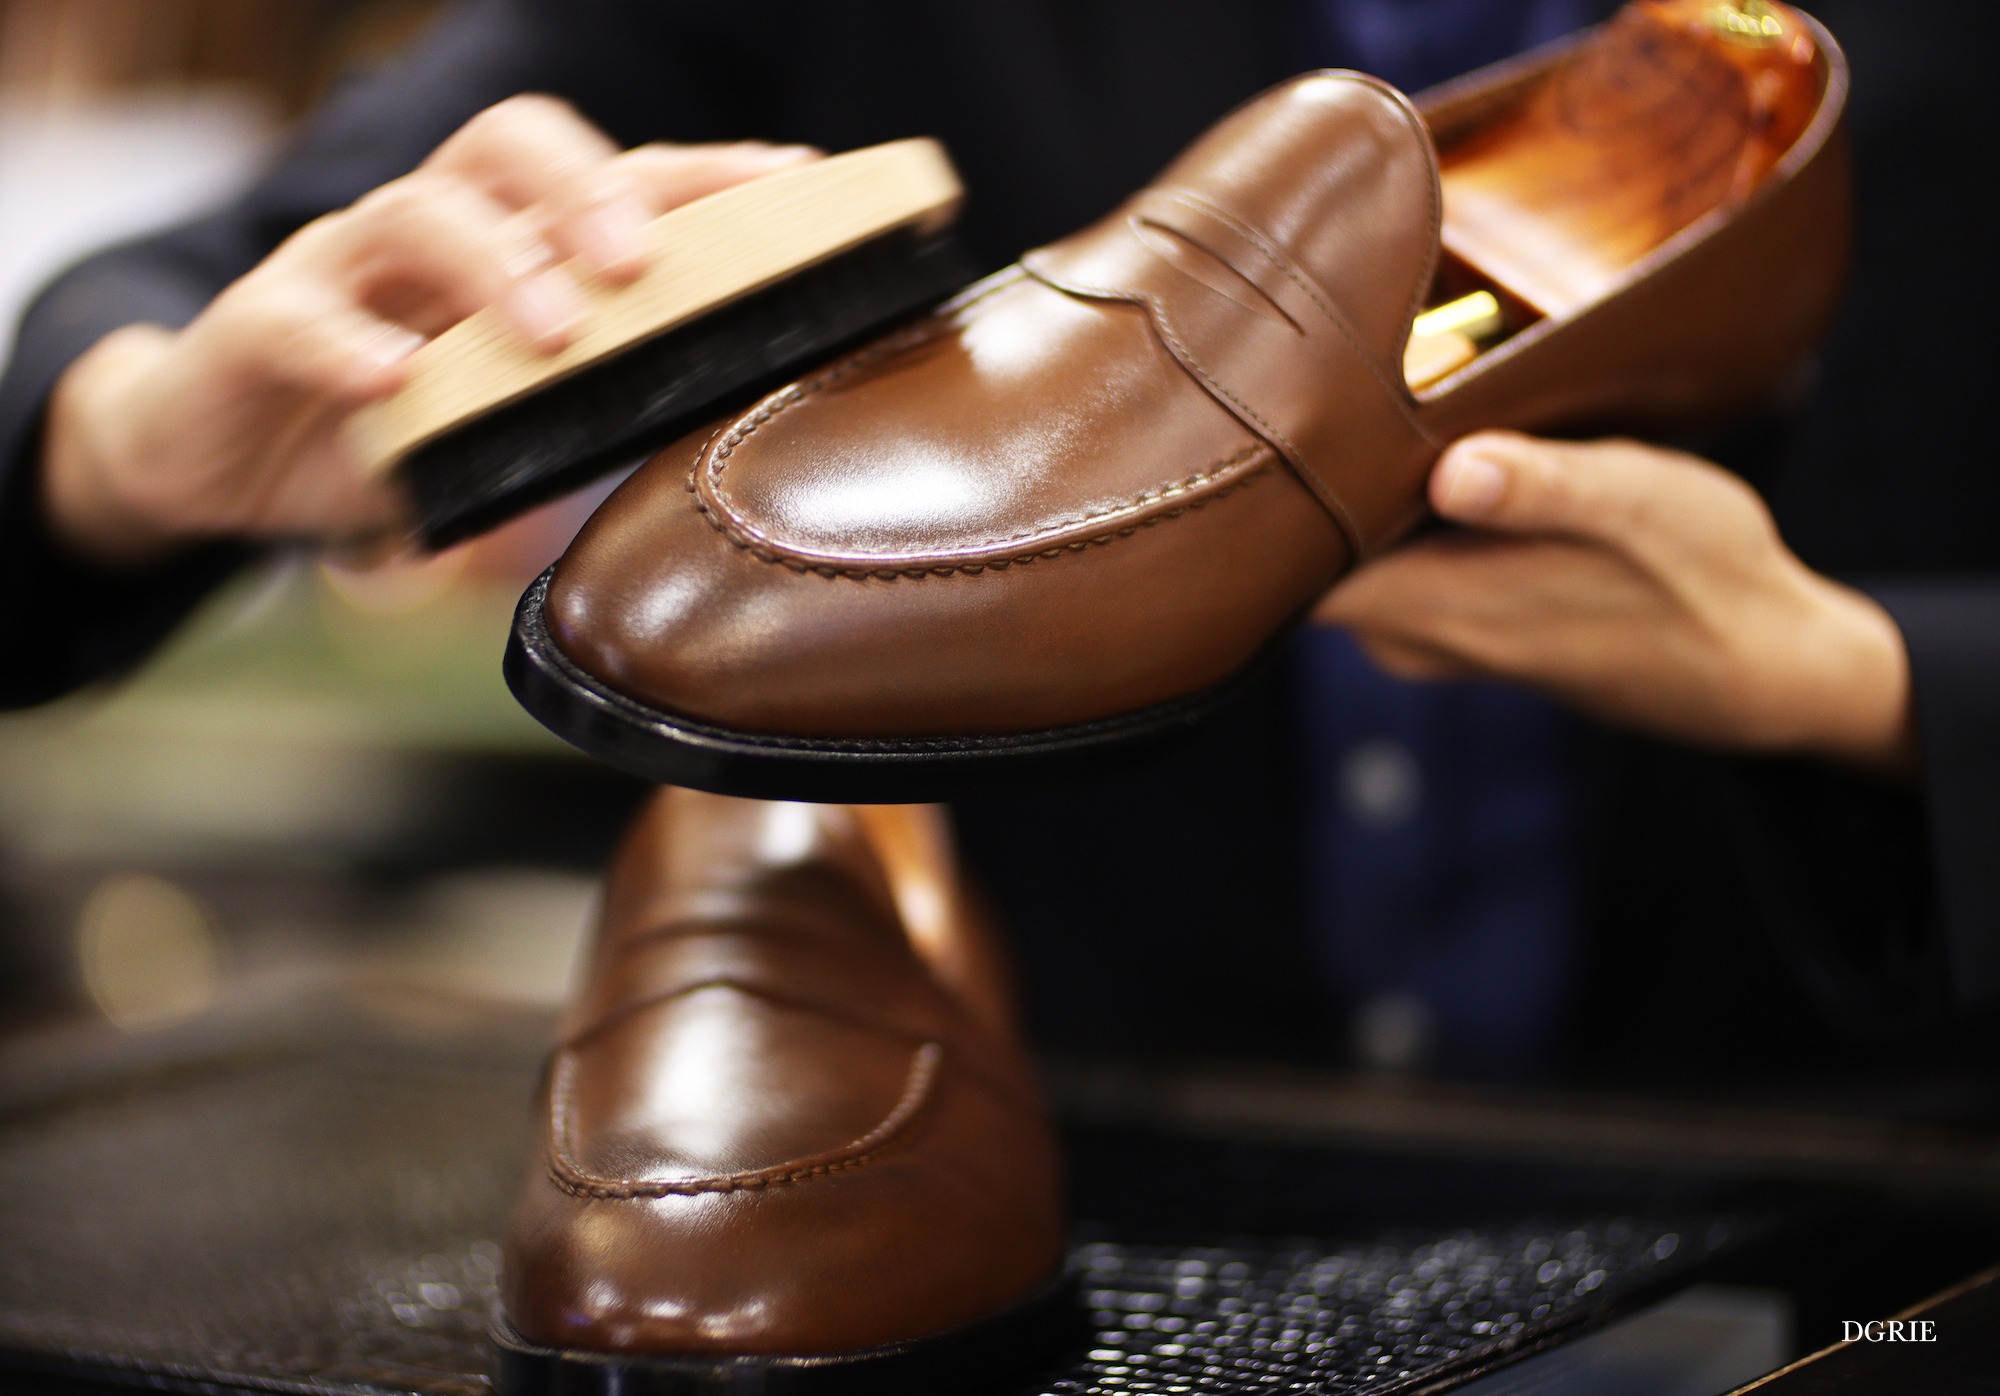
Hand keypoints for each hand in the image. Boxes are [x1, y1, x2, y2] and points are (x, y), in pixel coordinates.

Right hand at [42, 95, 817, 563]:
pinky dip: (348, 343)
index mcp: (510, 245)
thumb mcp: (510, 427)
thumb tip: (726, 447)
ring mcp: (341, 268)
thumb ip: (598, 420)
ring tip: (552, 333)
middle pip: (508, 147)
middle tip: (638, 262)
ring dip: (494, 264)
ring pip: (414, 212)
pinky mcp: (258, 326)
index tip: (795, 183)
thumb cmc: (397, 429)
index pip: (615, 180)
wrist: (226, 456)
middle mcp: (433, 233)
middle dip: (586, 188)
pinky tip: (394, 381)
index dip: (702, 174)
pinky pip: (297, 314)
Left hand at [1313, 431, 1916, 776]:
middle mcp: (1412, 634)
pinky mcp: (1455, 619)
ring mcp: (1430, 633)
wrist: (1759, 667)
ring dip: (1345, 488)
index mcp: (1439, 609)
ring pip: (1341, 561)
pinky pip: (1384, 561)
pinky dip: (1386, 508)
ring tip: (1354, 395)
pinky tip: (1410, 446)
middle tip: (1305, 376)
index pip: (1293, 575)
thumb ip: (1545, 490)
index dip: (1268, 500)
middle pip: (1301, 565)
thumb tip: (1451, 472)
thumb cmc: (1708, 578)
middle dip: (1297, 479)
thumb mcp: (1644, 508)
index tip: (1263, 417)